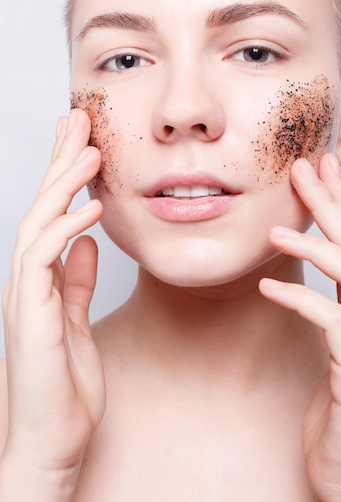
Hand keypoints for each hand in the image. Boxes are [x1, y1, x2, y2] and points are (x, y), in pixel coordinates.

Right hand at [1, 109, 104, 490]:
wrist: (52, 442)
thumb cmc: (64, 387)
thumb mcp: (76, 321)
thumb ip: (76, 281)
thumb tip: (87, 243)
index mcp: (43, 278)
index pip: (53, 213)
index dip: (65, 175)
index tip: (82, 140)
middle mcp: (30, 280)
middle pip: (41, 207)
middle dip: (59, 162)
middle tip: (78, 120)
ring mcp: (27, 296)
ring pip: (37, 224)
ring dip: (63, 186)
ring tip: (89, 151)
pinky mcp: (33, 316)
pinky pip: (45, 261)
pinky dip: (66, 230)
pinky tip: (92, 208)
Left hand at [259, 153, 340, 500]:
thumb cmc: (335, 415)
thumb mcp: (329, 355)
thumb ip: (324, 316)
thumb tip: (293, 284)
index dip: (340, 203)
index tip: (317, 169)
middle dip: (333, 204)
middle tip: (304, 167)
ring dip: (318, 247)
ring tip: (276, 229)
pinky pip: (333, 325)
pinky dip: (301, 300)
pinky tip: (268, 288)